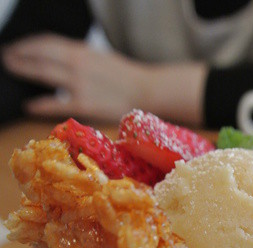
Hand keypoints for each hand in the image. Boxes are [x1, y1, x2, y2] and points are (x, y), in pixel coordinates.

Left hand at [2, 33, 206, 124]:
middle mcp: (77, 64)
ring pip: (43, 73)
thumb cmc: (125, 77)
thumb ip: (80, 58)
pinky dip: (39, 104)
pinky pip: (56, 103)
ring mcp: (79, 84)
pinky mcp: (84, 104)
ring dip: (24, 70)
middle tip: (7, 58)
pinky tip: (28, 106)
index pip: (47, 43)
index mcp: (82, 51)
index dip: (28, 44)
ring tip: (12, 70)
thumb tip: (62, 60)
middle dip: (20, 56)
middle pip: (40, 55)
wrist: (146, 91)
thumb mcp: (101, 58)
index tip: (16, 47)